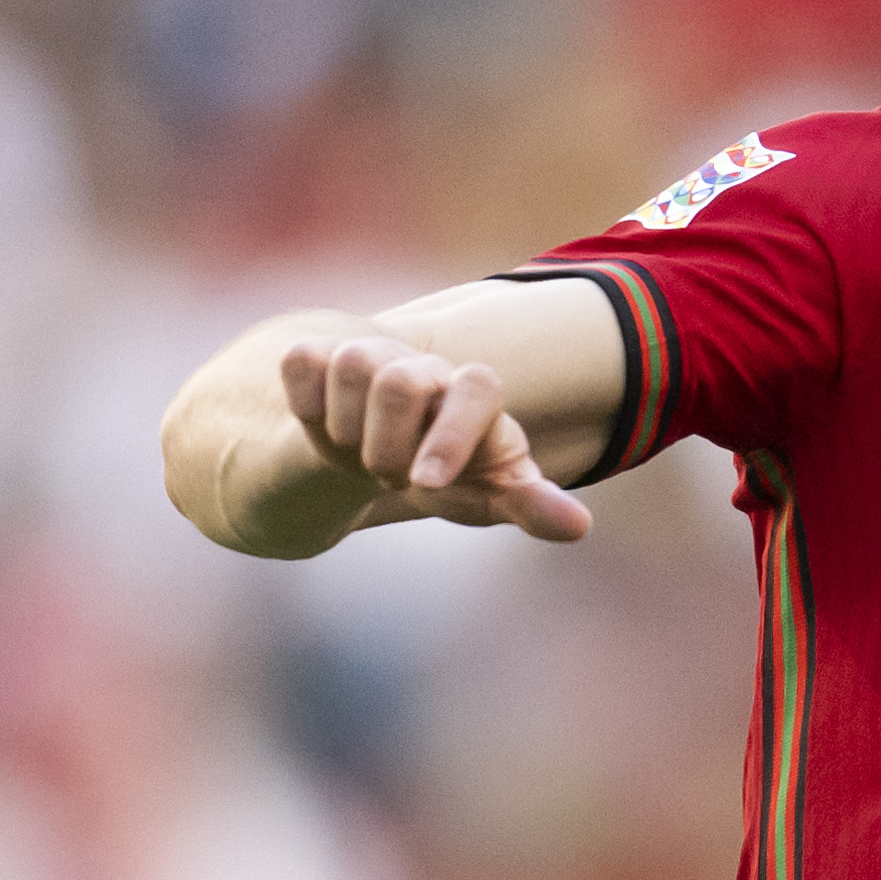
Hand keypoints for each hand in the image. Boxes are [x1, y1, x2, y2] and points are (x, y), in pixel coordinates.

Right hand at [272, 323, 593, 544]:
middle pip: (398, 382)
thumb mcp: (488, 495)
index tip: (423, 484)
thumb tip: (579, 527)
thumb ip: (531, 506)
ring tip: (363, 448)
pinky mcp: (320, 353)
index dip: (449, 436)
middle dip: (385, 447)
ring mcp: (372, 353)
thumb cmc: (450, 475)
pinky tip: (326, 423)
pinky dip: (305, 405)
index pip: (476, 388)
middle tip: (392, 472)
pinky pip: (301, 362)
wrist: (380, 455)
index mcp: (475, 392)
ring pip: (349, 366)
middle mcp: (425, 365)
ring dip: (346, 430)